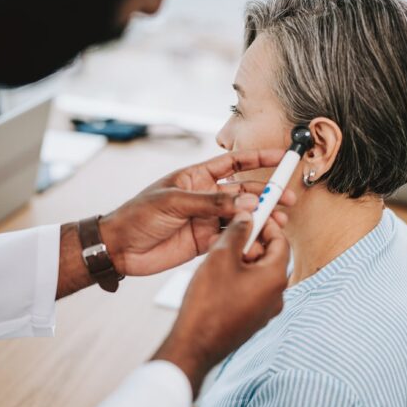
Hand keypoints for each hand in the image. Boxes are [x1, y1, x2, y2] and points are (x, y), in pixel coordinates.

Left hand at [56, 149, 294, 297]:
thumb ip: (211, 203)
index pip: (234, 164)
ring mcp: (207, 219)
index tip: (281, 158)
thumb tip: (246, 205)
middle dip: (266, 194)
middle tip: (287, 199)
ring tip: (278, 222)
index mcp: (197, 177)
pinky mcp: (206, 242)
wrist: (119, 247)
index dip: (258, 160)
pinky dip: (247, 239)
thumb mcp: (174, 202)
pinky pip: (232, 238)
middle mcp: (206, 197)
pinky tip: (258, 240)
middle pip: (244, 192)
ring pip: (242, 217)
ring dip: (261, 218)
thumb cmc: (138, 214)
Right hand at [152, 211, 289, 393]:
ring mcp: (265, 311)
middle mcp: (276, 296)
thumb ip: (237, 232)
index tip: (252, 215)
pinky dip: (239, 278)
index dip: (267, 225)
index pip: (281, 241)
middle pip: (270, 257)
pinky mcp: (252, 320)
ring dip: (242, 260)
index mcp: (275, 278)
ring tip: (218, 255)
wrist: (195, 346)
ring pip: (258, 275)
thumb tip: (246, 217)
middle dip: (250, 243)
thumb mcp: (220, 257)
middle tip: (229, 235)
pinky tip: (217, 277)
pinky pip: (250, 291)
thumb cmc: (208, 303)